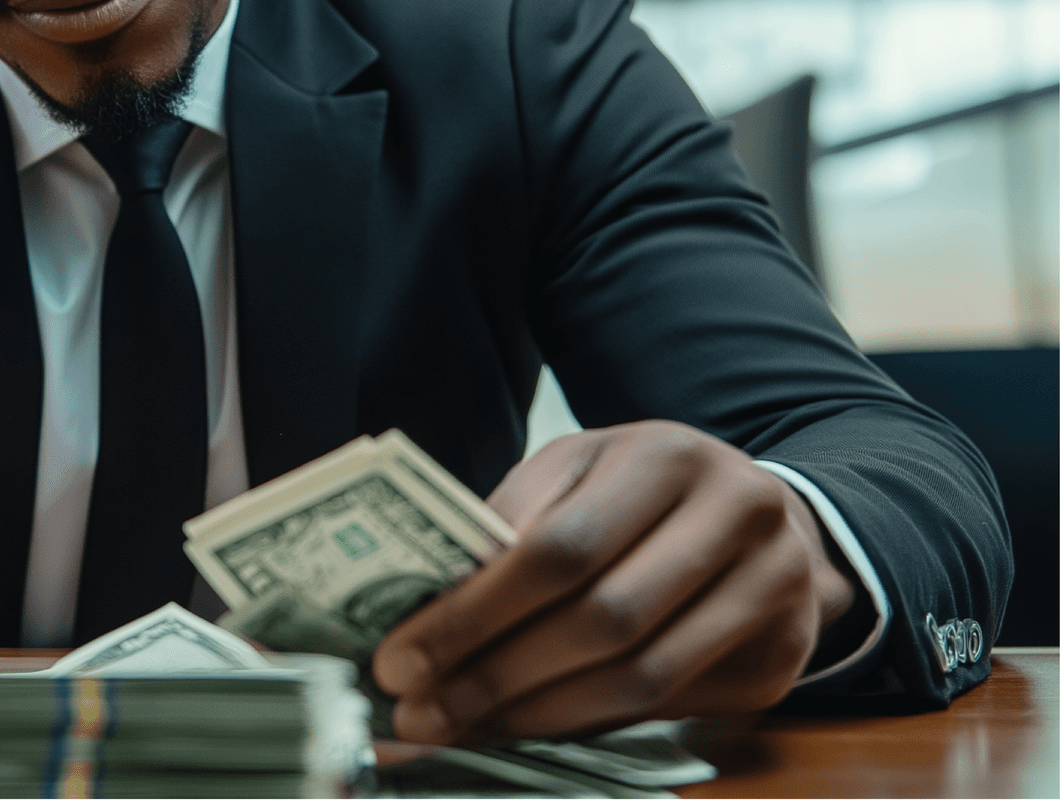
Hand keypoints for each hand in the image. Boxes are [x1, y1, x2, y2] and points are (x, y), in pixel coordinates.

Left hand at [372, 421, 855, 742]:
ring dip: (536, 713)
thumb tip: (423, 605)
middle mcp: (737, 517)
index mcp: (667, 457)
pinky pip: (671, 708)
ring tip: (460, 725)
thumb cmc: (637, 491)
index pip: (559, 548)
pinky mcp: (781, 659)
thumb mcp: (573, 472)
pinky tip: (527, 723)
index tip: (400, 657)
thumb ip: (507, 522)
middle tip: (419, 710)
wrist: (762, 510)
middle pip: (601, 619)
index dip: (474, 613)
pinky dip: (590, 724)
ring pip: (640, 677)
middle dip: (494, 675)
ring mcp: (773, 591)